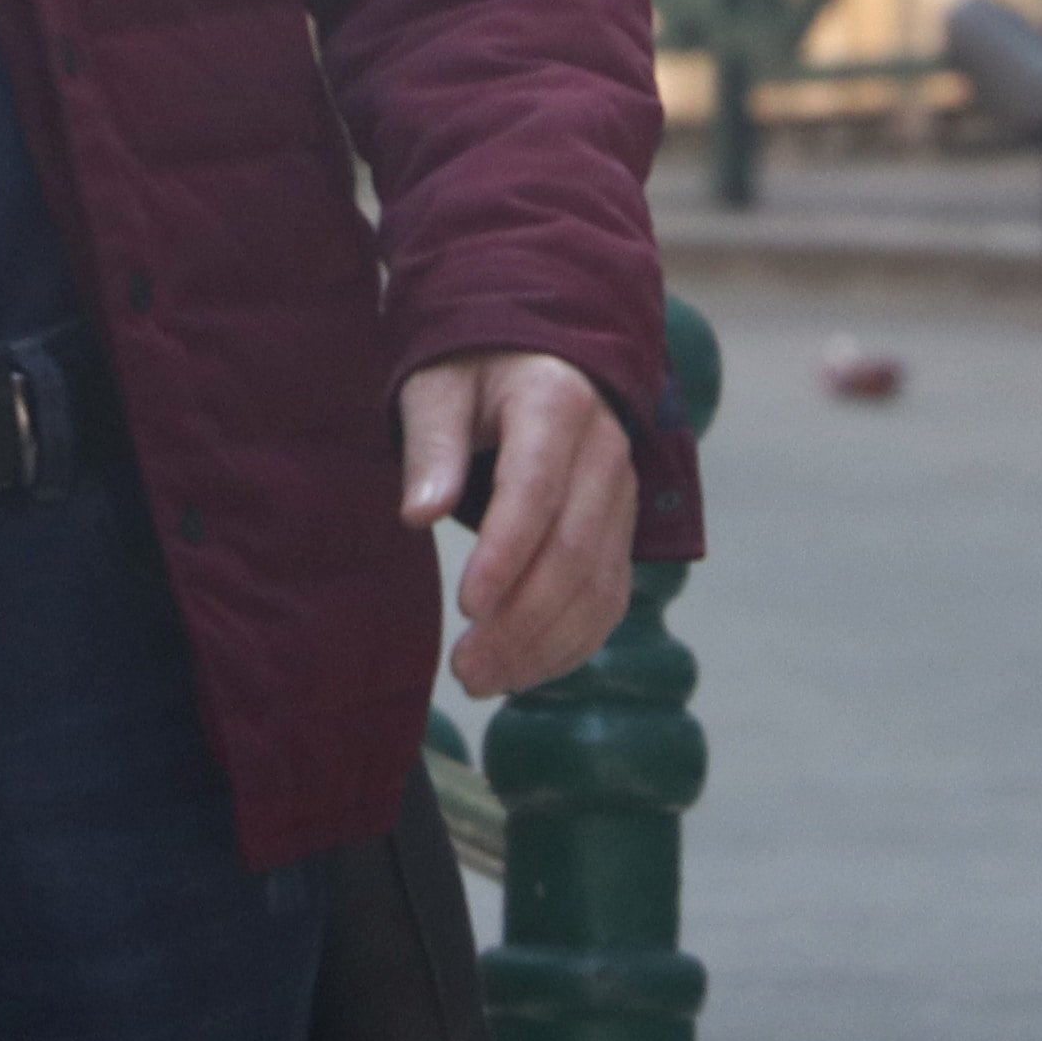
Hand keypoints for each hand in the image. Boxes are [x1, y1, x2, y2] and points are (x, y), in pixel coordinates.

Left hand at [399, 348, 639, 701]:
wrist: (535, 360)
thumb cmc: (471, 375)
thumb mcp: (436, 389)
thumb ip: (430, 447)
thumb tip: (417, 514)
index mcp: (556, 403)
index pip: (536, 488)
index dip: (505, 553)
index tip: (467, 606)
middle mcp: (605, 450)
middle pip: (574, 549)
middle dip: (520, 619)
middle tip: (464, 668)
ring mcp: (622, 492)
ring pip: (598, 584)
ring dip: (544, 644)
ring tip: (481, 679)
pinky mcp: (624, 529)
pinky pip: (610, 598)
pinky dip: (571, 644)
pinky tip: (522, 670)